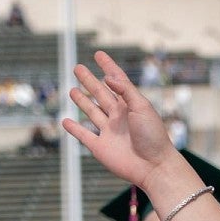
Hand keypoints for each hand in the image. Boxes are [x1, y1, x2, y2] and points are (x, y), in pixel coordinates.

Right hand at [63, 51, 174, 185]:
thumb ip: (125, 90)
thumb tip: (108, 77)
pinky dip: (74, 129)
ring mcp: (109, 132)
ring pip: (91, 112)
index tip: (99, 54)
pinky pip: (84, 136)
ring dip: (82, 101)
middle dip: (89, 81)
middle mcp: (119, 117)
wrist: (153, 166)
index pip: (117, 81)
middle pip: (100, 94)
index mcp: (130, 105)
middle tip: (78, 67)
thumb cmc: (153, 136)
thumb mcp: (142, 107)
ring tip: (72, 90)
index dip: (108, 67)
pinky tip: (65, 121)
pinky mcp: (100, 148)